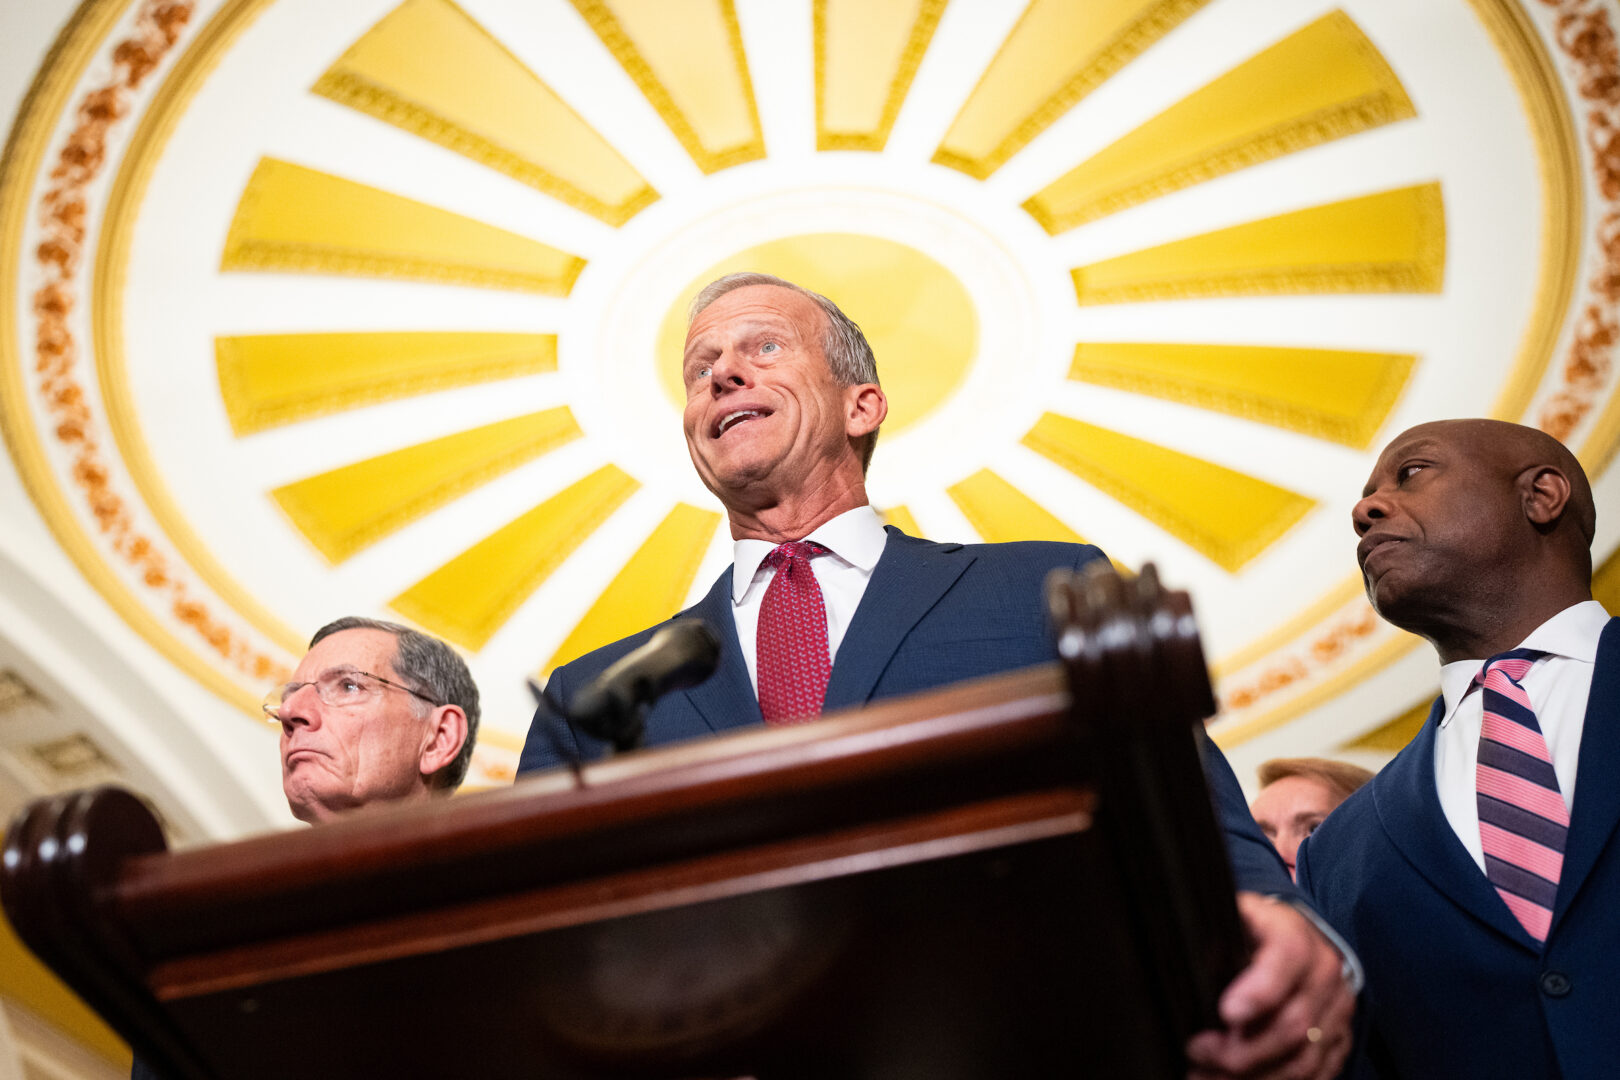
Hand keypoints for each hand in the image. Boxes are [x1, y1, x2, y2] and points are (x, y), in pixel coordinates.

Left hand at [1185, 892, 1353, 1079]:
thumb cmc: (1253, 930)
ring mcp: (1337, 1010)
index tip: (1227, 1013)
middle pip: (1293, 1024)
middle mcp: (1323, 973)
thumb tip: (1177, 949)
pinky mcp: (1340, 1038)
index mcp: (1295, 934)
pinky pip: (1315, 1074)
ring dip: (1253, 1077)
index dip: (1260, 989)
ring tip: (1207, 1077)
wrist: (1301, 939)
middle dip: (1242, 1050)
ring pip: (1303, 1059)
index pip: (1287, 957)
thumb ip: (1212, 932)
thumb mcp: (1233, 915)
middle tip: (1197, 1053)